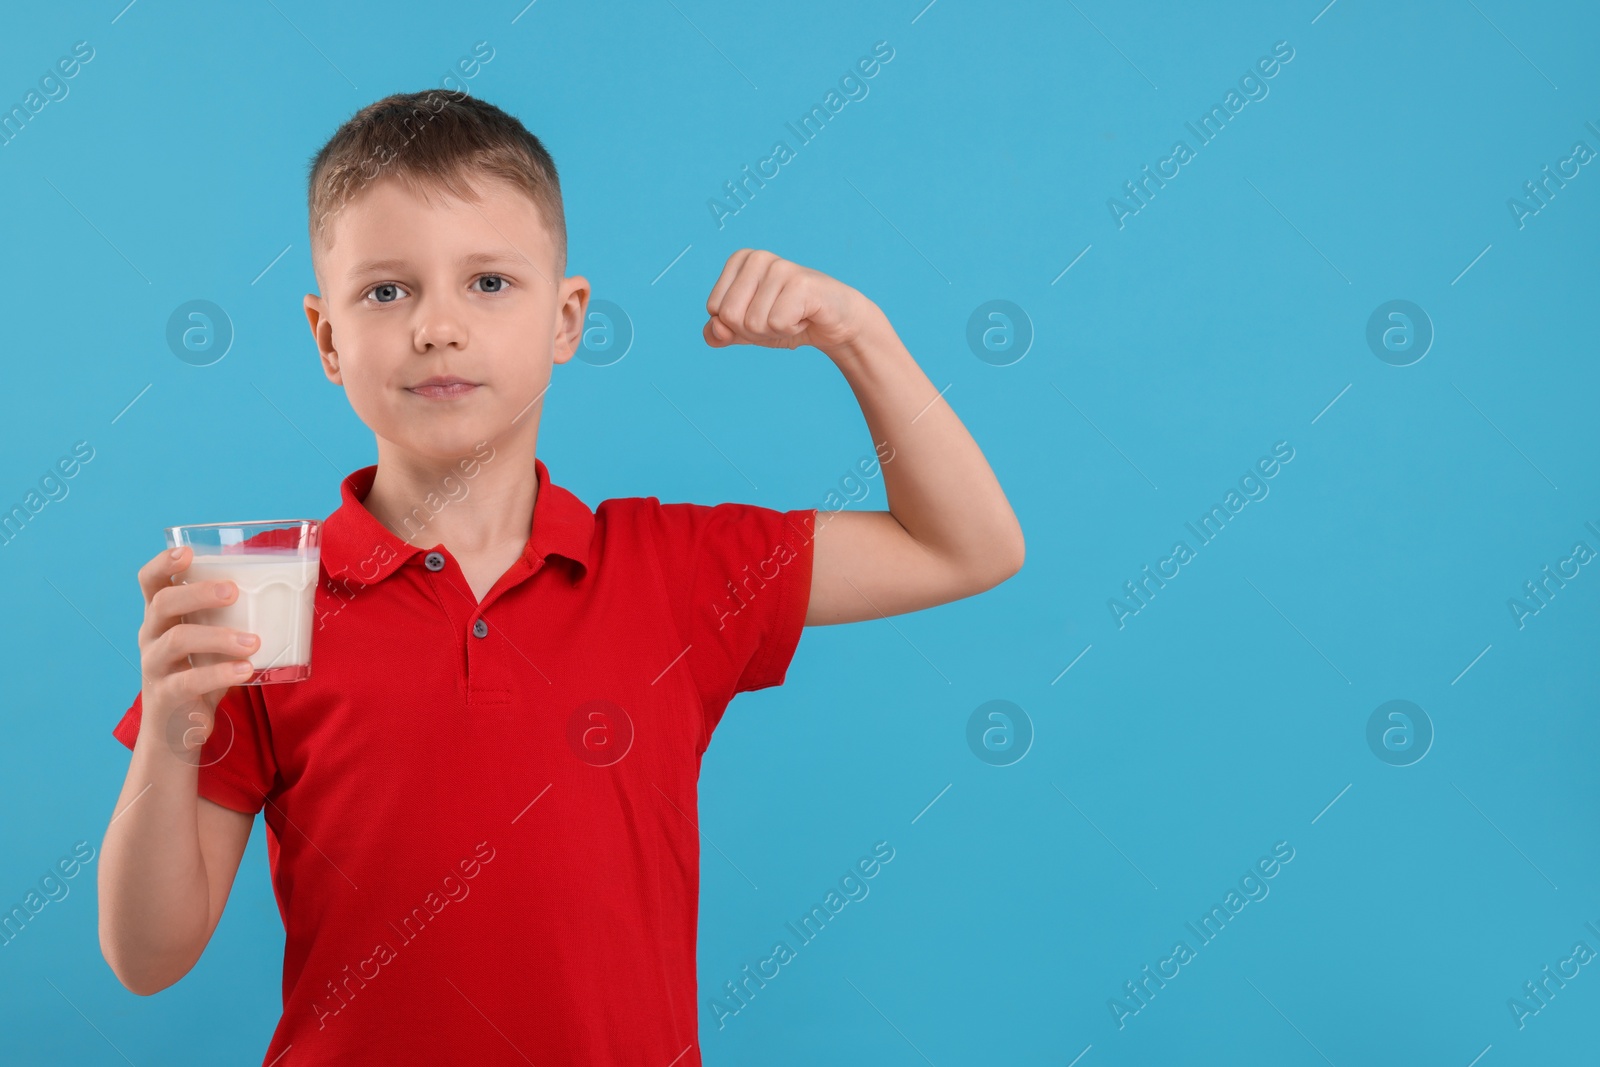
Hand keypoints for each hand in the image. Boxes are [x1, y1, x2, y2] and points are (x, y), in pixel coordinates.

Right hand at [136, 546, 258, 757]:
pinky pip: (189, 681)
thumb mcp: (211, 644)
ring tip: (253, 641)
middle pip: (162, 603)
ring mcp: (154, 667)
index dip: (162, 563)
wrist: (176, 731)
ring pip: (177, 640)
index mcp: (161, 618)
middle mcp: (151, 637)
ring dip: (218, 637)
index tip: (186, 552)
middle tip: (233, 591)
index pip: (150, 582)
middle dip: (197, 592)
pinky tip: (246, 670)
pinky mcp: (165, 697)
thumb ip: (231, 620)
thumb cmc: (200, 676)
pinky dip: (219, 673)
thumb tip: (288, 594)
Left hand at [703, 249, 878, 356]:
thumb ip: (720, 332)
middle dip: (754, 330)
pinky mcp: (800, 283)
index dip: (738, 325)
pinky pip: (777, 324)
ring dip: (775, 331)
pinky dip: (792, 329)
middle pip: (730, 316)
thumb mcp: (746, 330)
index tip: (763, 313)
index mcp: (739, 260)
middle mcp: (757, 257)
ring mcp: (779, 267)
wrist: (835, 323)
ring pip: (753, 323)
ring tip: (794, 316)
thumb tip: (715, 330)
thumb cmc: (788, 320)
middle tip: (779, 317)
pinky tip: (805, 316)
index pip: (715, 309)